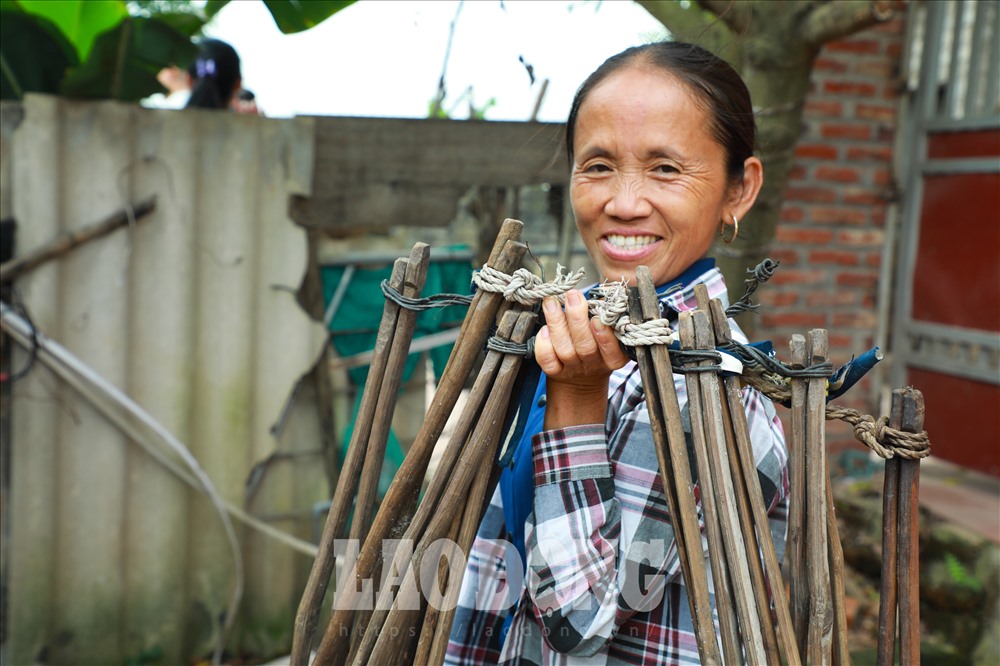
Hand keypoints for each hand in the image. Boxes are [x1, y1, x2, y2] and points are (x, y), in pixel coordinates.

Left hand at [534, 289, 628, 428]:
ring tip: (552, 303)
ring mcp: (573, 369)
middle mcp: (594, 365)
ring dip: (557, 324)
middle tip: (573, 296)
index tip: (597, 318)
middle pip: (586, 347)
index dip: (604, 337)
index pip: (612, 351)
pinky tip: (544, 328)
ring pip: (565, 350)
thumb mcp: (611, 335)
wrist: (583, 378)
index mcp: (613, 357)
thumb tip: (601, 296)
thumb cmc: (598, 346)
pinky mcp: (556, 372)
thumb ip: (607, 318)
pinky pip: (547, 361)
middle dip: (577, 320)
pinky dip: (544, 344)